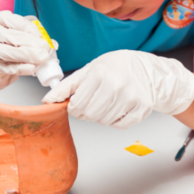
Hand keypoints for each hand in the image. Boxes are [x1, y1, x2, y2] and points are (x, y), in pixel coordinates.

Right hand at [0, 11, 51, 96]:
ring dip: (26, 54)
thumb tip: (51, 43)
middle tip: (44, 49)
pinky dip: (21, 68)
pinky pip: (6, 68)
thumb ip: (28, 37)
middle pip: (7, 35)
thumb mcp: (10, 38)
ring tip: (41, 58)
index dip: (25, 26)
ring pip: (5, 51)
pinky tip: (32, 68)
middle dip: (29, 42)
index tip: (39, 35)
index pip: (7, 19)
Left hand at [43, 50, 193, 128]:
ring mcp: (132, 97)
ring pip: (104, 122)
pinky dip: (116, 120)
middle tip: (93, 102)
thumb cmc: (113, 68)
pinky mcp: (142, 108)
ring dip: (101, 116)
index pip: (76, 105)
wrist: (145, 69)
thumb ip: (66, 86)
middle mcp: (117, 85)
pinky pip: (120, 125)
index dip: (74, 107)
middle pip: (90, 115)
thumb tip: (47, 100)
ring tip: (107, 102)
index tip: (79, 101)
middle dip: (87, 112)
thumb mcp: (87, 71)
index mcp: (100, 74)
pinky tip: (118, 107)